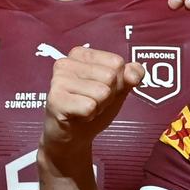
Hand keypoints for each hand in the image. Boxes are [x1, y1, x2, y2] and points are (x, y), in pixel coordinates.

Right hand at [41, 47, 143, 163]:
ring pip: (102, 92)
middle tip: (92, 100)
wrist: (72, 134)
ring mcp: (58, 80)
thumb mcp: (118, 87)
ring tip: (85, 107)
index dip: (118, 81)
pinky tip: (78, 114)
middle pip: (111, 76)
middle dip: (109, 95)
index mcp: (81, 54)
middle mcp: (66, 62)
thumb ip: (131, 75)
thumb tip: (134, 74)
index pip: (117, 62)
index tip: (102, 88)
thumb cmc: (93, 105)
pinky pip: (89, 106)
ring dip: (99, 106)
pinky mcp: (55, 99)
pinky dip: (89, 115)